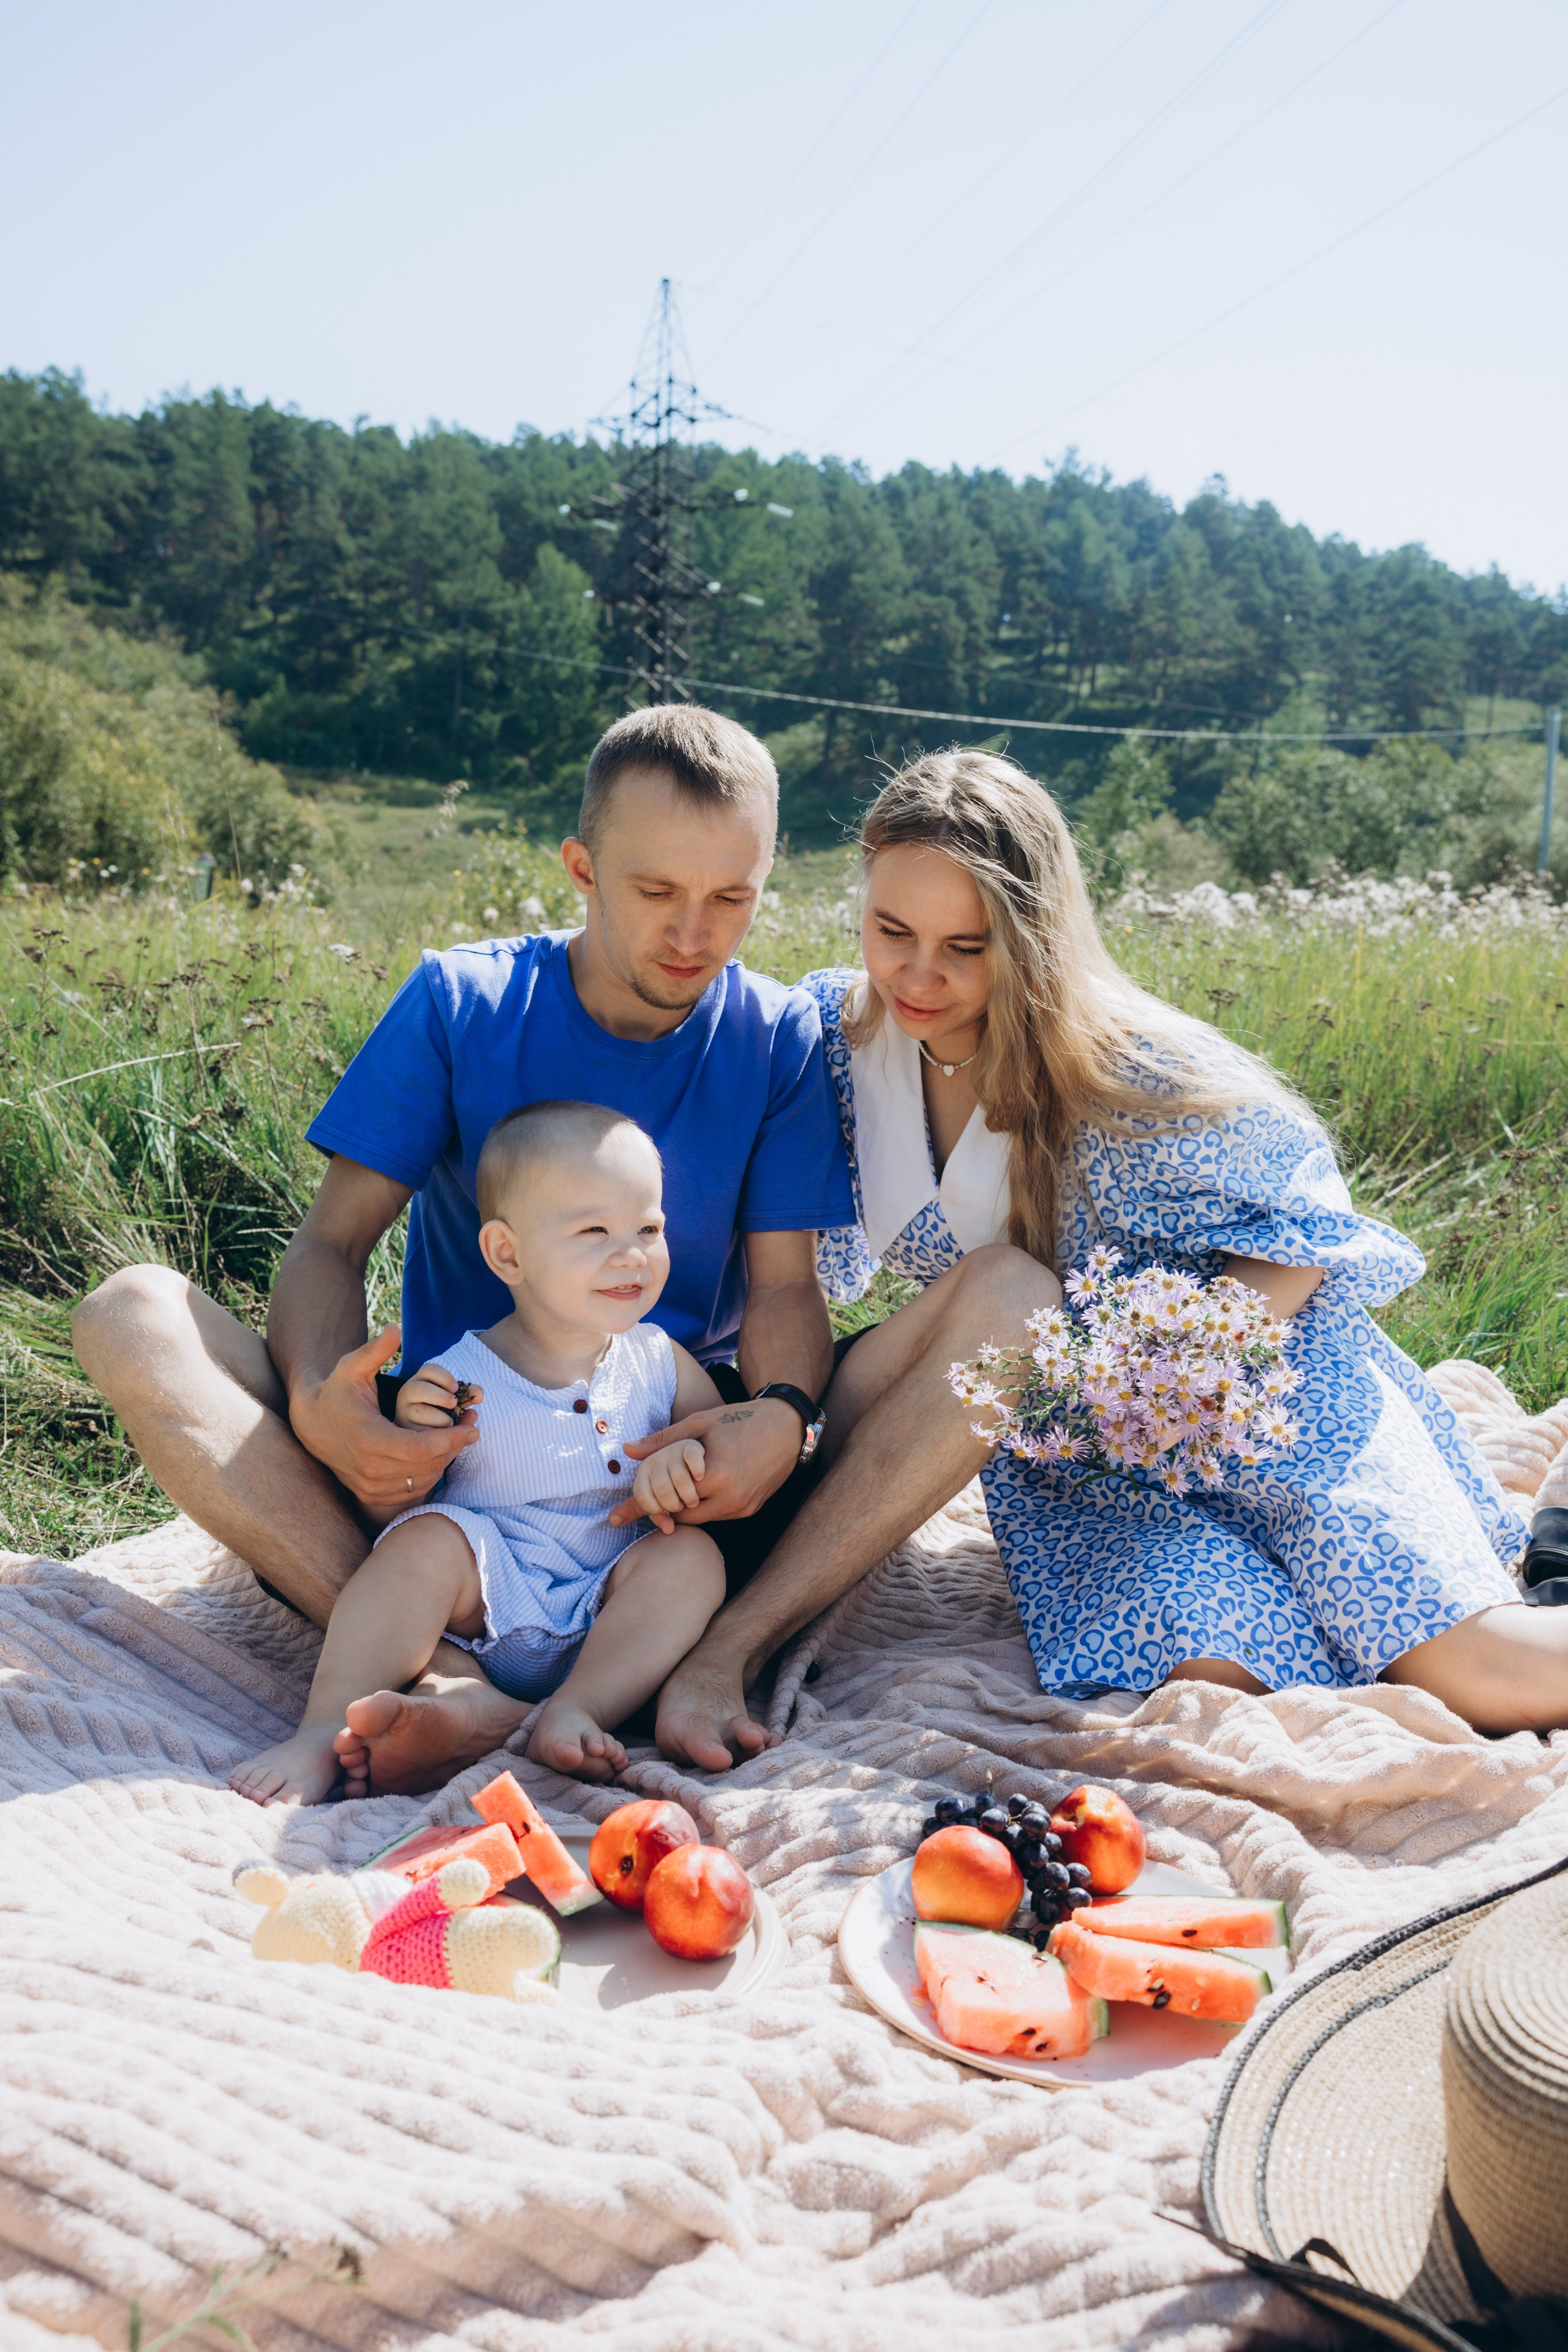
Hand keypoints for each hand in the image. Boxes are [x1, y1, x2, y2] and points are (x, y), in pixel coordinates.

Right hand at [289, 1325, 477, 1517]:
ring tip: (460, 1438)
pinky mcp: (370, 1494)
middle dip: (455, 1447)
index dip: (452, 1440)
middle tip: (474, 1428)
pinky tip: (438, 1455)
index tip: (474, 1427)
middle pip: (427, 1466)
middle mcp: (369, 1468)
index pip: (421, 1448)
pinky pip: (410, 1490)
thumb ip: (376, 1349)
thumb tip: (395, 1328)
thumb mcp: (352, 1367)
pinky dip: (429, 1474)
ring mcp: (369, 1486)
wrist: (311, 1424)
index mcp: (369, 1438)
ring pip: (421, 1480)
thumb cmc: (337, 1391)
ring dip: (445, 1461)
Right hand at [395, 1361, 483, 1430]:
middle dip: (441, 1397)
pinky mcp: (405, 1430)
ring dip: (440, 1418)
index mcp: (421, 1380)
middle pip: (420, 1389)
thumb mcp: (456, 1401)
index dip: (445, 1377)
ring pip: (419, 1411)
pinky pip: (419, 1432)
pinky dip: (434, 1434)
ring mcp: (403, 1411)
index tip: (456, 1389)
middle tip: (454, 1404)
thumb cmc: (442, 1411)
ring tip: (450, 1423)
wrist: (424, 1435)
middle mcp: (408, 1393)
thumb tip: (478, 1395)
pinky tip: (441, 1437)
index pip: (429, 1370)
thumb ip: (468, 1395)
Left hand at [610, 1397, 800, 1527]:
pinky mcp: (751, 1510)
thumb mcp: (700, 1423)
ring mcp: (742, 1507)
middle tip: (645, 1498)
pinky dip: (703, 1507)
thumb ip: (663, 1440)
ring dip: (683, 1508)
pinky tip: (698, 1490)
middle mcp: (730, 1498)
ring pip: (698, 1520)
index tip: (615, 1518)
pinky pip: (717, 1516)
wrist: (788, 1427)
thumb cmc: (741, 1419)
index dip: (642, 1506)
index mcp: (715, 1475)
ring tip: (672, 1491)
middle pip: (681, 1516)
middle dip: (663, 1507)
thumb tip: (627, 1451)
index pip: (668, 1500)